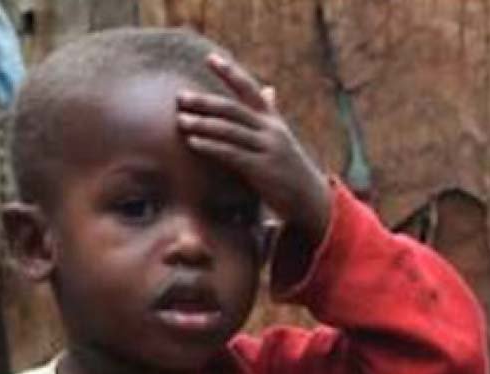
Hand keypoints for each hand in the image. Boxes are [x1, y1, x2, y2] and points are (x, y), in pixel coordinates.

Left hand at [176, 54, 331, 239]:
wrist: (310, 199)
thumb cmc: (288, 166)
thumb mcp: (282, 136)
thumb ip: (271, 113)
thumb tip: (269, 89)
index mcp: (273, 120)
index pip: (250, 89)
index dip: (231, 72)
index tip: (209, 58)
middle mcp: (272, 131)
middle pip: (233, 109)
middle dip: (205, 102)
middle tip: (180, 97)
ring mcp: (269, 149)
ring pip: (230, 131)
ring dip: (203, 124)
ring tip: (181, 120)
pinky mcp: (263, 170)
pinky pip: (232, 154)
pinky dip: (211, 147)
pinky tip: (193, 143)